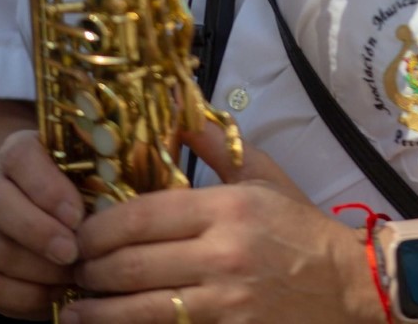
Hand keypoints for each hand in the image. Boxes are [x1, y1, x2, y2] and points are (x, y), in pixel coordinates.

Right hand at [0, 128, 84, 319]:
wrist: (31, 209)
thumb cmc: (72, 190)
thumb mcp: (85, 172)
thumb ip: (99, 178)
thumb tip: (124, 204)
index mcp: (18, 150)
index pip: (22, 157)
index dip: (48, 189)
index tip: (77, 216)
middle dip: (39, 233)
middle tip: (73, 253)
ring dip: (35, 269)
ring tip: (70, 276)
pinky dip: (21, 295)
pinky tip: (52, 294)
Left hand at [61, 124, 380, 323]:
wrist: (347, 284)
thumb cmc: (300, 227)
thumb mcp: (263, 175)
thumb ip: (218, 146)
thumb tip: (180, 113)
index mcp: (227, 208)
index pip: (145, 215)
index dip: (101, 227)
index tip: (79, 232)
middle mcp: (222, 255)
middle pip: (134, 264)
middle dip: (90, 269)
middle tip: (69, 268)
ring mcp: (225, 302)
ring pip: (141, 309)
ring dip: (99, 311)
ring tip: (74, 308)